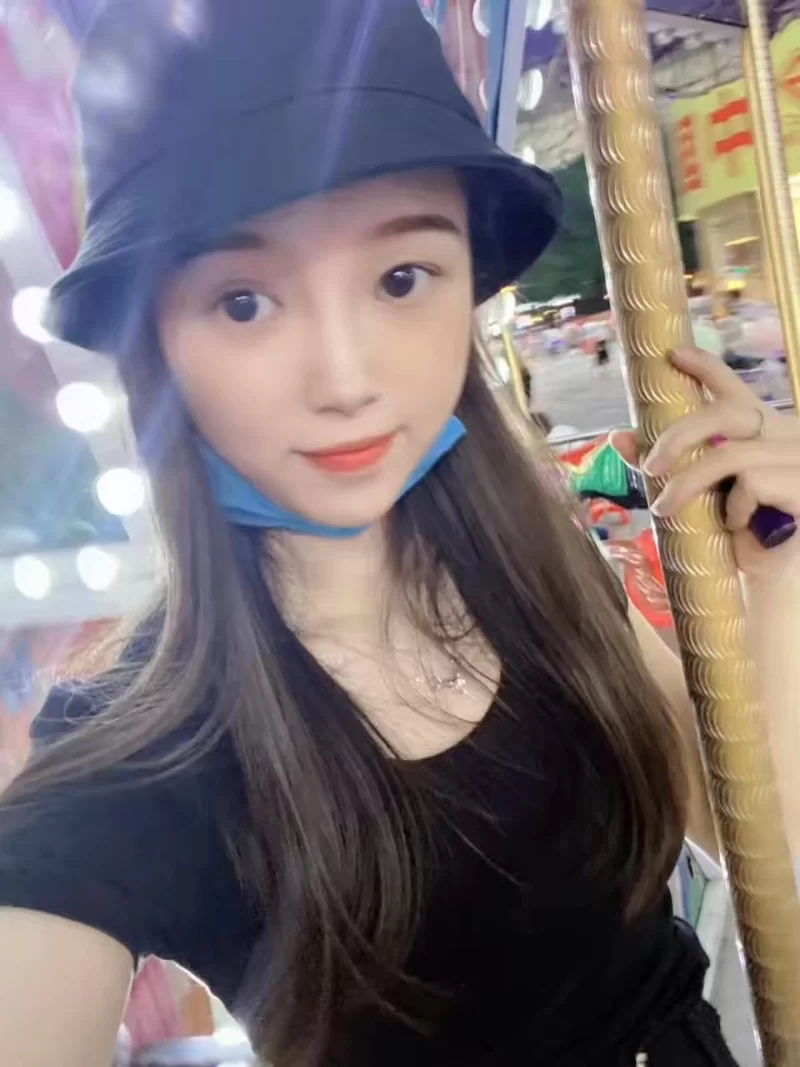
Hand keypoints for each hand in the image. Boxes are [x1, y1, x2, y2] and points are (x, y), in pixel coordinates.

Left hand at [611, 346, 799, 579]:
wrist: (773, 576)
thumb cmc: (738, 533)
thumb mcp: (696, 493)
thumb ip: (664, 463)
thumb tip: (618, 437)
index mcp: (762, 430)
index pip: (733, 389)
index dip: (705, 367)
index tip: (672, 355)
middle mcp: (785, 435)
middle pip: (726, 413)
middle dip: (679, 435)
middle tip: (650, 465)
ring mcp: (799, 457)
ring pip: (730, 455)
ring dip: (688, 484)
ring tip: (666, 509)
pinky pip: (752, 483)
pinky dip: (733, 508)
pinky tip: (737, 527)